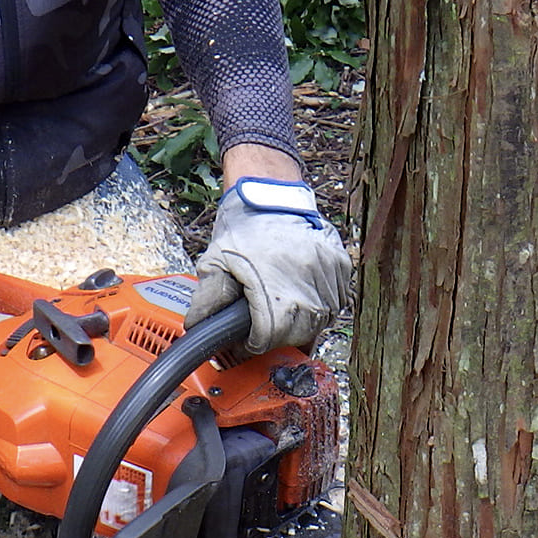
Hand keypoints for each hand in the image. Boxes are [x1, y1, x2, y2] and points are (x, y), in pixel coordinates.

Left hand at [187, 178, 351, 352]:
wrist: (271, 193)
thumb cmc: (243, 228)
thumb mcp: (215, 261)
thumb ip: (207, 299)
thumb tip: (196, 329)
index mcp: (272, 288)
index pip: (269, 338)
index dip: (254, 343)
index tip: (247, 339)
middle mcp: (305, 285)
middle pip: (297, 334)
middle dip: (278, 335)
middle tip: (264, 324)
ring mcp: (328, 276)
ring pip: (320, 321)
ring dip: (302, 323)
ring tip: (283, 308)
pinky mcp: (341, 267)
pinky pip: (336, 302)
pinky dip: (321, 306)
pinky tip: (303, 296)